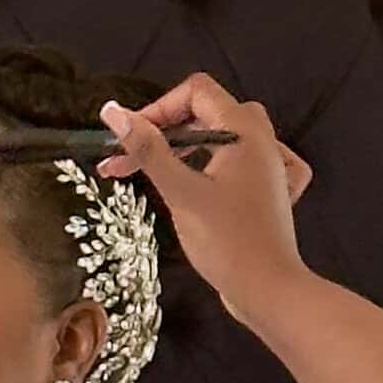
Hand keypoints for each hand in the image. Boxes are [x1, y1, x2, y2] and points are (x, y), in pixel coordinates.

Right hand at [96, 73, 313, 332]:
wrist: (269, 290)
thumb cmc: (226, 241)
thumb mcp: (181, 192)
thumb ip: (148, 149)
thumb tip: (113, 112)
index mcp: (244, 131)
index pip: (196, 92)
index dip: (158, 108)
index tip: (129, 138)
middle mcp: (262, 140)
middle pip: (206, 113)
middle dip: (163, 132)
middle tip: (126, 161)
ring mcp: (269, 166)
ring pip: (221, 138)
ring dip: (183, 149)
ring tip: (150, 174)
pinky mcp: (269, 191)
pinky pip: (242, 162)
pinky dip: (219, 164)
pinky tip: (209, 177)